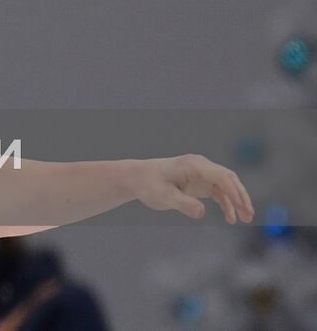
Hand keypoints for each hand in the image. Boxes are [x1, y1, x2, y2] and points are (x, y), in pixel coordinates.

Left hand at [132, 154, 253, 223]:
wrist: (137, 178)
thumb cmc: (148, 184)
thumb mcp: (163, 196)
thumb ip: (183, 204)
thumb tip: (202, 212)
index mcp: (193, 165)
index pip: (221, 175)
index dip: (233, 191)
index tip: (241, 208)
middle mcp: (201, 166)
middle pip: (229, 179)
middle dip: (241, 196)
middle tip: (249, 215)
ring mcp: (202, 174)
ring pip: (227, 186)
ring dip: (237, 201)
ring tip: (245, 219)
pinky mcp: (200, 183)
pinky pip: (219, 192)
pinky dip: (226, 204)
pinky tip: (230, 218)